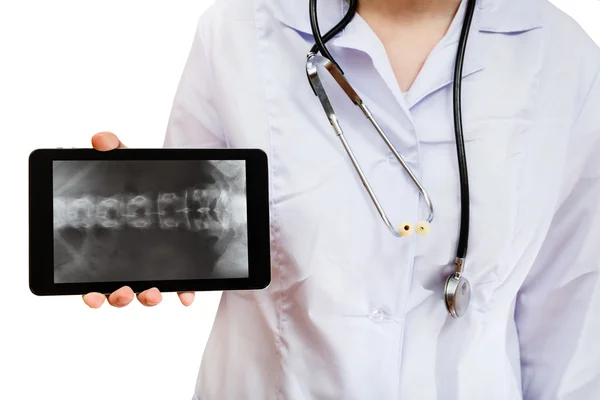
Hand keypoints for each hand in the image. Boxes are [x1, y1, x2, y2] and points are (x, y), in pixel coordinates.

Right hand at [82, 132, 195, 308]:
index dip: (90, 292)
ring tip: (152, 293)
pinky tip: (187, 296)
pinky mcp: (183, 268)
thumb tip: (101, 139)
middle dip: (119, 297)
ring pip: (148, 293)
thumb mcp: (131, 164)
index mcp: (112, 246)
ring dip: (147, 298)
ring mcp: (157, 267)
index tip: (91, 294)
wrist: (182, 185)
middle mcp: (132, 263)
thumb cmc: (147, 179)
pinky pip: (183, 286)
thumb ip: (115, 151)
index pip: (93, 278)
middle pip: (120, 291)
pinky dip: (184, 292)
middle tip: (123, 293)